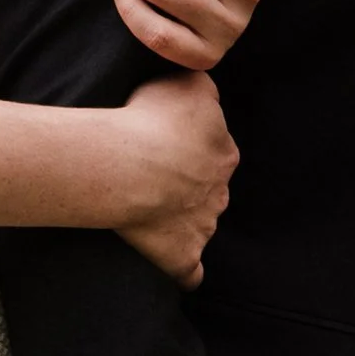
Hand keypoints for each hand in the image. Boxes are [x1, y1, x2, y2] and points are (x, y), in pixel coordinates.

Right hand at [107, 71, 238, 283]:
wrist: (131, 167)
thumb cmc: (152, 119)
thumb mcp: (188, 81)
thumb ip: (204, 88)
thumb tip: (205, 96)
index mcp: (224, 152)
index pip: (215, 148)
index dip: (190, 146)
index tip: (164, 143)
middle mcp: (219, 191)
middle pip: (210, 188)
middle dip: (191, 184)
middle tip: (155, 175)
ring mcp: (203, 226)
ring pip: (202, 223)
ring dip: (186, 220)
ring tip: (154, 213)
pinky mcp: (183, 255)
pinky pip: (190, 271)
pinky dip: (186, 273)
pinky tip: (178, 272)